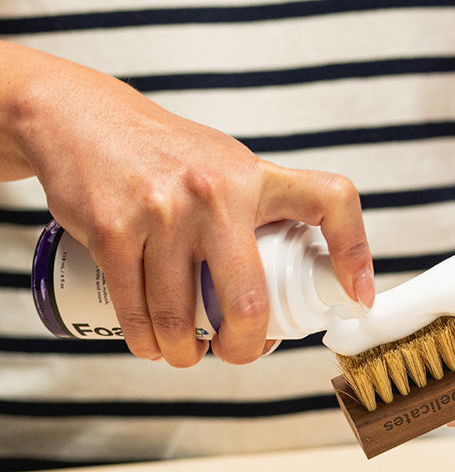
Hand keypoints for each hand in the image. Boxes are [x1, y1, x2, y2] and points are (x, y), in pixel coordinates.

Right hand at [9, 44, 374, 366]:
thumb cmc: (161, 152)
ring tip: (185, 353)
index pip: (329, 200)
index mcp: (253, 175)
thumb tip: (290, 275)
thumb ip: (255, 206)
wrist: (78, 117)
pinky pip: (136, 311)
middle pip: (248, 301)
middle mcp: (215, 192)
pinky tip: (151, 344)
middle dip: (244, 349)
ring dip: (184, 354)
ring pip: (182, 319)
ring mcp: (163, 213)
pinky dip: (145, 343)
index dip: (356, 251)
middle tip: (236, 353)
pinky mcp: (115, 231)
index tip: (359, 295)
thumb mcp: (221, 163)